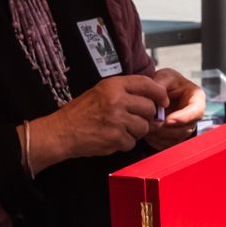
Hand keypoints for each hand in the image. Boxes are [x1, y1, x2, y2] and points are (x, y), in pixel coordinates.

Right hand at [32, 74, 168, 167]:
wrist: (62, 131)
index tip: (163, 101)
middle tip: (133, 120)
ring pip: (143, 127)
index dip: (159, 93)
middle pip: (149, 108)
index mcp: (113, 85)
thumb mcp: (102, 92)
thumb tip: (154, 102)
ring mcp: (116, 120)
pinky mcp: (115, 137)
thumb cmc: (82, 112)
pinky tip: (112, 138)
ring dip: (135, 132)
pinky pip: (132, 142)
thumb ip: (127, 93)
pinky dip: (124, 143)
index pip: (147, 84)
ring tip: (119, 129)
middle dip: (146, 117)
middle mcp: (116, 100)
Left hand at [149, 68, 205, 146]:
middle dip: (167, 129)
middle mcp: (194, 116)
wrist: (158, 92)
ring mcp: (185, 128)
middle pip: (186, 129)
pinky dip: (156, 142)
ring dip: (160, 136)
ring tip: (146, 127)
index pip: (197, 112)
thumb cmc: (165, 82)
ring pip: (176, 138)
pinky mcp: (175, 137)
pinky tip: (147, 133)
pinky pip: (168, 145)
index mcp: (196, 99)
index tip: (168, 120)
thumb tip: (161, 100)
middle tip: (151, 124)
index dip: (183, 118)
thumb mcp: (163, 77)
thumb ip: (161, 84)